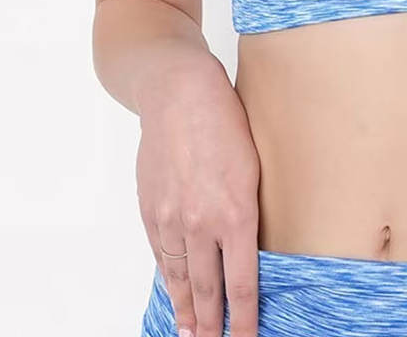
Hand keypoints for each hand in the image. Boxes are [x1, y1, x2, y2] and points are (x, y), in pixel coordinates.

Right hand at [135, 52, 260, 336]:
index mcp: (237, 212)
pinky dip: (168, 278)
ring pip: (181, 277)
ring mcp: (172, 218)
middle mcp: (202, 223)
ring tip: (193, 333)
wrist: (179, 95)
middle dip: (214, 324)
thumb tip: (249, 242)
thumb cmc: (226, 120)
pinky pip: (161, 255)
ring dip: (188, 309)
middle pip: (208, 288)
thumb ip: (249, 208)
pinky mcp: (151, 209)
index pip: (242, 282)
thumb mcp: (255, 165)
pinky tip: (174, 292)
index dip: (244, 318)